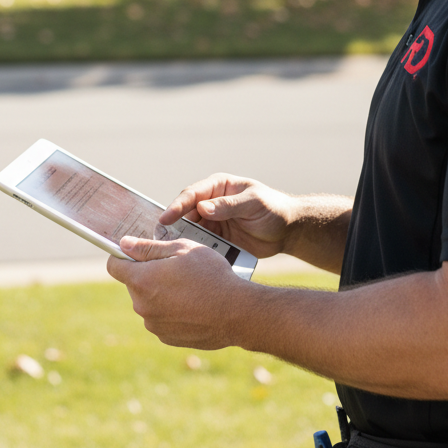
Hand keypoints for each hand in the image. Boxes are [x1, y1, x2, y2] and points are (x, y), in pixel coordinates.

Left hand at [106, 235, 247, 348]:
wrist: (236, 312)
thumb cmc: (210, 274)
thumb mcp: (182, 249)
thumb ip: (148, 247)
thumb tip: (123, 244)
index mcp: (141, 280)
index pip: (114, 266)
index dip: (123, 256)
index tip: (138, 252)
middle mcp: (141, 305)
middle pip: (134, 284)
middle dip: (149, 274)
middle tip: (176, 268)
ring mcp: (153, 324)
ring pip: (149, 302)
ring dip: (161, 293)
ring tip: (189, 287)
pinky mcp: (166, 337)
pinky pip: (161, 318)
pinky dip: (172, 311)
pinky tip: (193, 305)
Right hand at [158, 173, 295, 258]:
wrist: (287, 230)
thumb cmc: (273, 209)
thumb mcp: (253, 203)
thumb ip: (229, 205)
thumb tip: (202, 207)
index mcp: (218, 187)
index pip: (192, 194)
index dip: (177, 205)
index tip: (165, 218)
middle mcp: (211, 203)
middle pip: (185, 213)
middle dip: (173, 225)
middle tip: (160, 239)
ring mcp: (213, 222)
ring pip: (190, 230)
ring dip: (181, 240)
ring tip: (169, 252)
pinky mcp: (217, 240)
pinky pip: (200, 245)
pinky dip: (193, 251)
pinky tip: (186, 260)